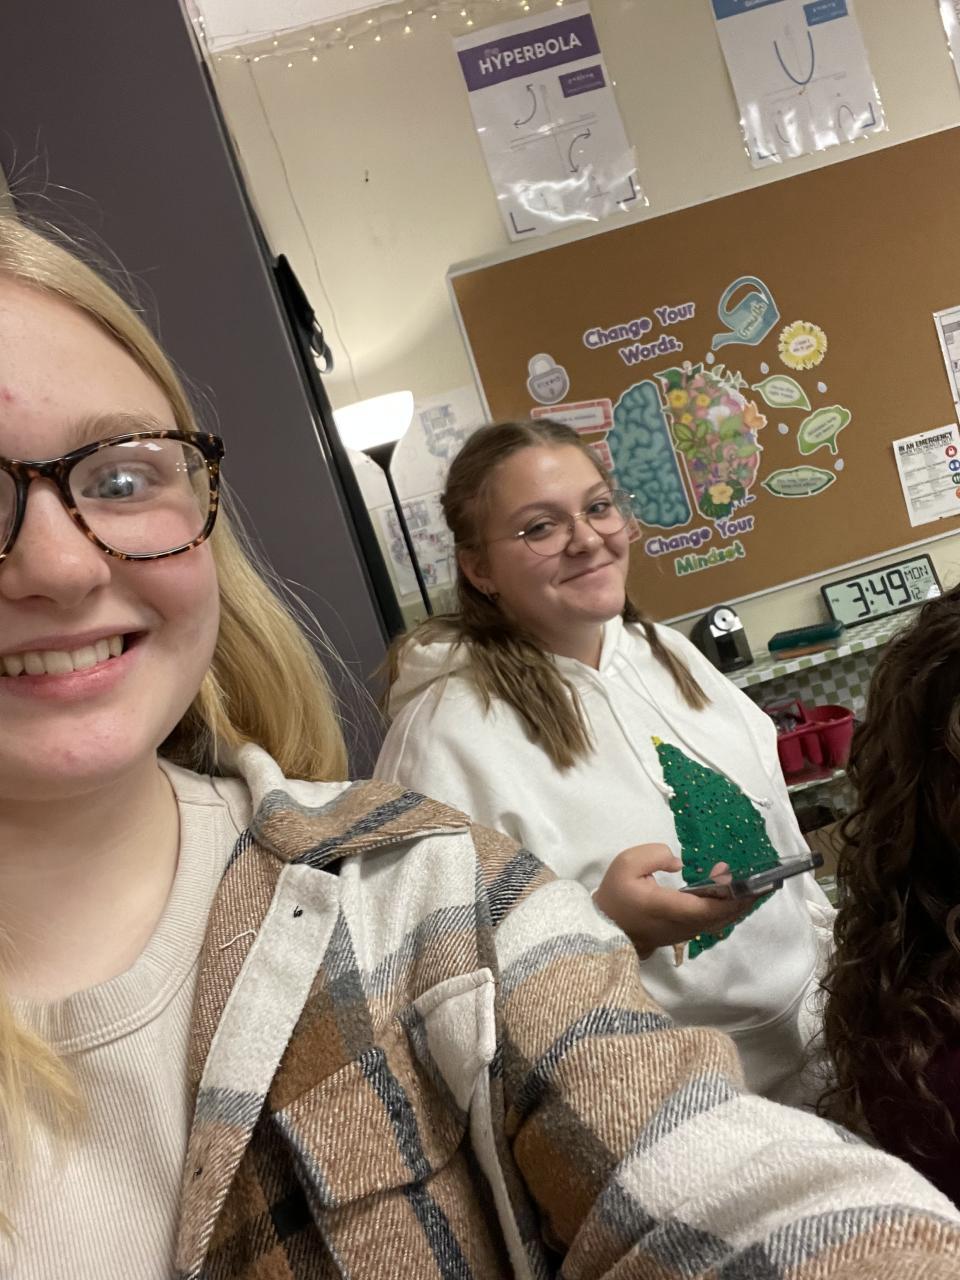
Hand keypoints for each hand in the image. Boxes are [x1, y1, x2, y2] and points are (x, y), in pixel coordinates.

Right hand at [592, 843, 752, 958]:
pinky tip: (727, 892)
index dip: (734, 898)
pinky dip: (724, 908)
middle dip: (743, 899)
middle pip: (722, 917)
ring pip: (718, 921)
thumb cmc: (615, 895)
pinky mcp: (681, 933)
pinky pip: (710, 922)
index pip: (710, 908)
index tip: (752, 883)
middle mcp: (682, 925)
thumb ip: (655, 855)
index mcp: (669, 908)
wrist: (602, 927)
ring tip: (746, 882)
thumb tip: (678, 863)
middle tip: (760, 880)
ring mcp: (683, 932)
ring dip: (735, 903)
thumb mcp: (626, 864)